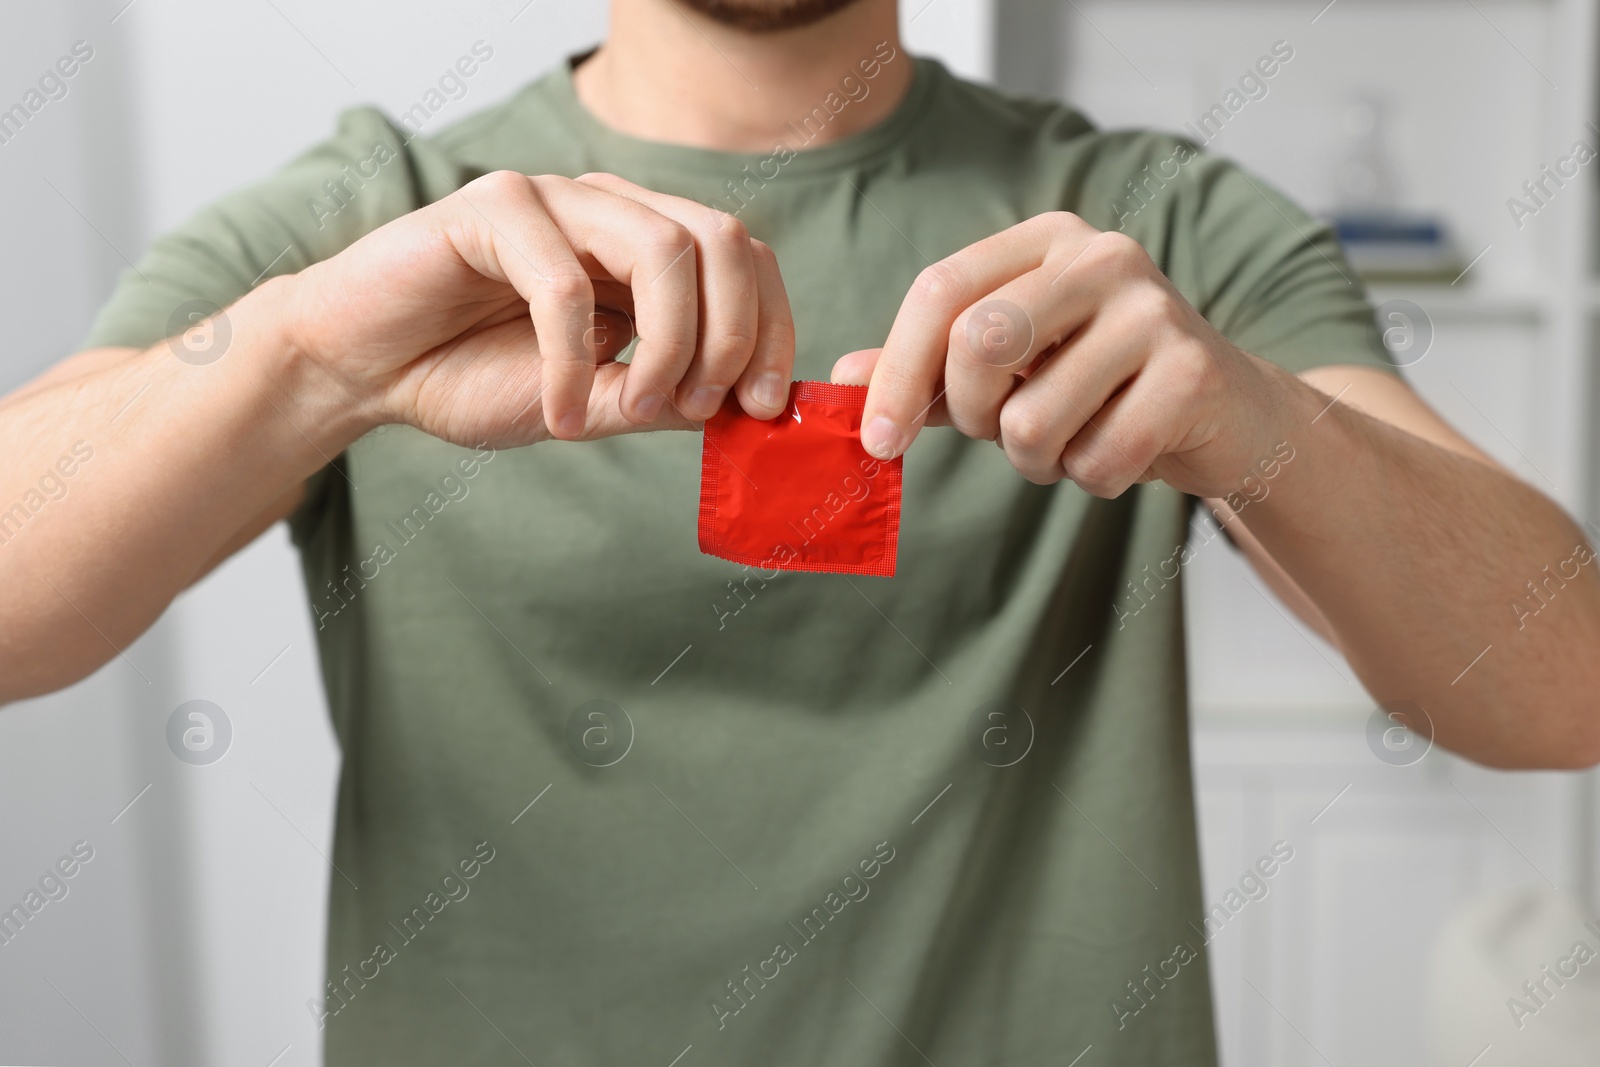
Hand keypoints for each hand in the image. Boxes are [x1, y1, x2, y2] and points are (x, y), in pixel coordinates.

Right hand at [282, 171, 795, 447]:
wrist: (362, 367)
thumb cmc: (471, 375)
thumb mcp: (594, 405)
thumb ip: (667, 398)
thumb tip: (748, 409)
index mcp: (645, 245)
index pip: (747, 259)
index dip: (773, 329)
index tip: (767, 408)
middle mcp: (611, 208)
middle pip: (723, 239)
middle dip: (733, 335)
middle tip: (699, 409)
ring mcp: (555, 199)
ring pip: (663, 248)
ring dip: (668, 345)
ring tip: (632, 411)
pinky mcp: (493, 208)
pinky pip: (564, 283)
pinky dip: (572, 362)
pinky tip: (554, 412)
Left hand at [831, 212, 1291, 498]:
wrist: (1226, 416)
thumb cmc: (1100, 387)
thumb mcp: (1009, 371)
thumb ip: (929, 370)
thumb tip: (840, 379)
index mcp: (1046, 242)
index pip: (940, 291)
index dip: (897, 373)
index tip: (877, 441)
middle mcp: (1102, 256)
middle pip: (980, 342)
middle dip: (975, 414)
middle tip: (1004, 432)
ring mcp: (1154, 308)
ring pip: (1034, 417)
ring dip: (1038, 460)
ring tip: (1074, 440)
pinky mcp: (1194, 371)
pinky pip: (1098, 458)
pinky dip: (1093, 479)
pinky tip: (1123, 452)